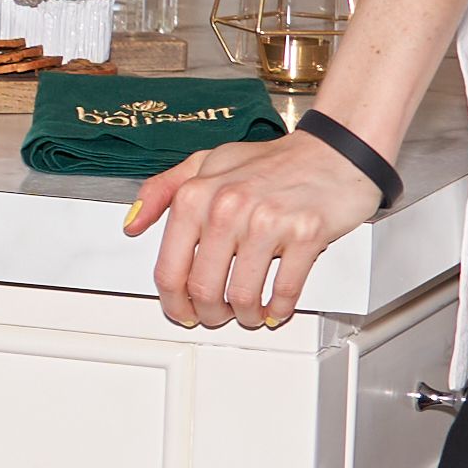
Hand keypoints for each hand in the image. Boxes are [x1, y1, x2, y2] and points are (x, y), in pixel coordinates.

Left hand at [122, 127, 384, 331]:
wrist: (334, 151)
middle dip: (209, 314)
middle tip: (216, 317)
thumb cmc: (273, 162)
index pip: (170, 268)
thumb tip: (133, 224)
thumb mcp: (209, 163)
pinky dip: (278, 309)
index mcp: (197, 194)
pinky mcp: (305, 234)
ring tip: (249, 314)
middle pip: (203, 289)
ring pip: (242, 296)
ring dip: (245, 316)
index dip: (174, 302)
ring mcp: (267, 220)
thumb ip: (164, 189)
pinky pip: (284, 290)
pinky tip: (275, 309)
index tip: (182, 311)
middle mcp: (227, 206)